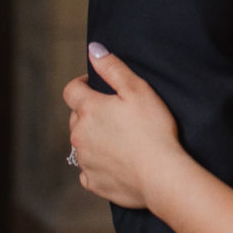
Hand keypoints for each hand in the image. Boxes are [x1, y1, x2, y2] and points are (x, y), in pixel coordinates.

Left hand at [62, 45, 183, 210]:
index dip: (82, 85)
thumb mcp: (138, 90)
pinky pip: (88, 171)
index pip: (71, 90)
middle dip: (90, 113)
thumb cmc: (154, 129)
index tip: (95, 86)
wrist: (161, 175)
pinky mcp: (93, 182)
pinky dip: (98, 165)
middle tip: (116, 115)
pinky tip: (117, 164)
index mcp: (89, 109)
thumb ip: (113, 68)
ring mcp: (84, 161)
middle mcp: (79, 135)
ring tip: (120, 141)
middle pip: (77, 118)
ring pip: (82, 144)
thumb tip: (94, 49)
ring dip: (94, 139)